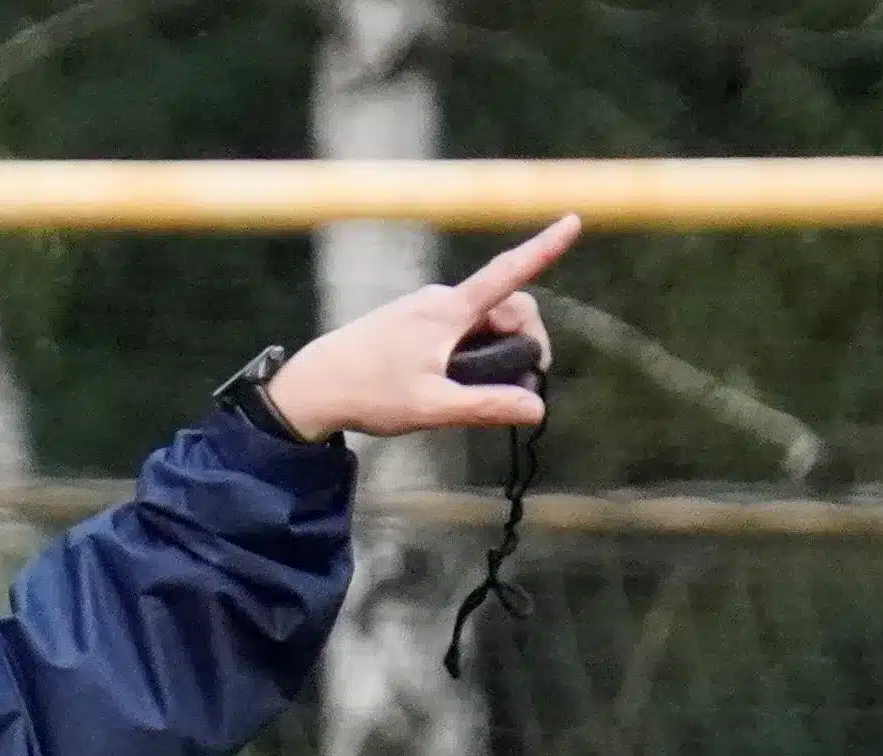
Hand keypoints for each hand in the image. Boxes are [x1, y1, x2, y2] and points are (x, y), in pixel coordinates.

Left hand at [264, 215, 575, 442]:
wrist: (309, 387)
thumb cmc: (366, 394)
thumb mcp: (431, 408)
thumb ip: (485, 407)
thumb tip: (535, 409)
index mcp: (447, 311)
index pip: (507, 273)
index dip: (543, 248)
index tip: (573, 220)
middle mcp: (437, 300)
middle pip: (506, 307)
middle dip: (524, 340)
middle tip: (520, 387)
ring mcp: (422, 307)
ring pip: (481, 318)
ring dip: (496, 346)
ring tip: (479, 388)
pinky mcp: (409, 320)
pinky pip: (457, 324)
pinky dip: (471, 345)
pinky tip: (455, 377)